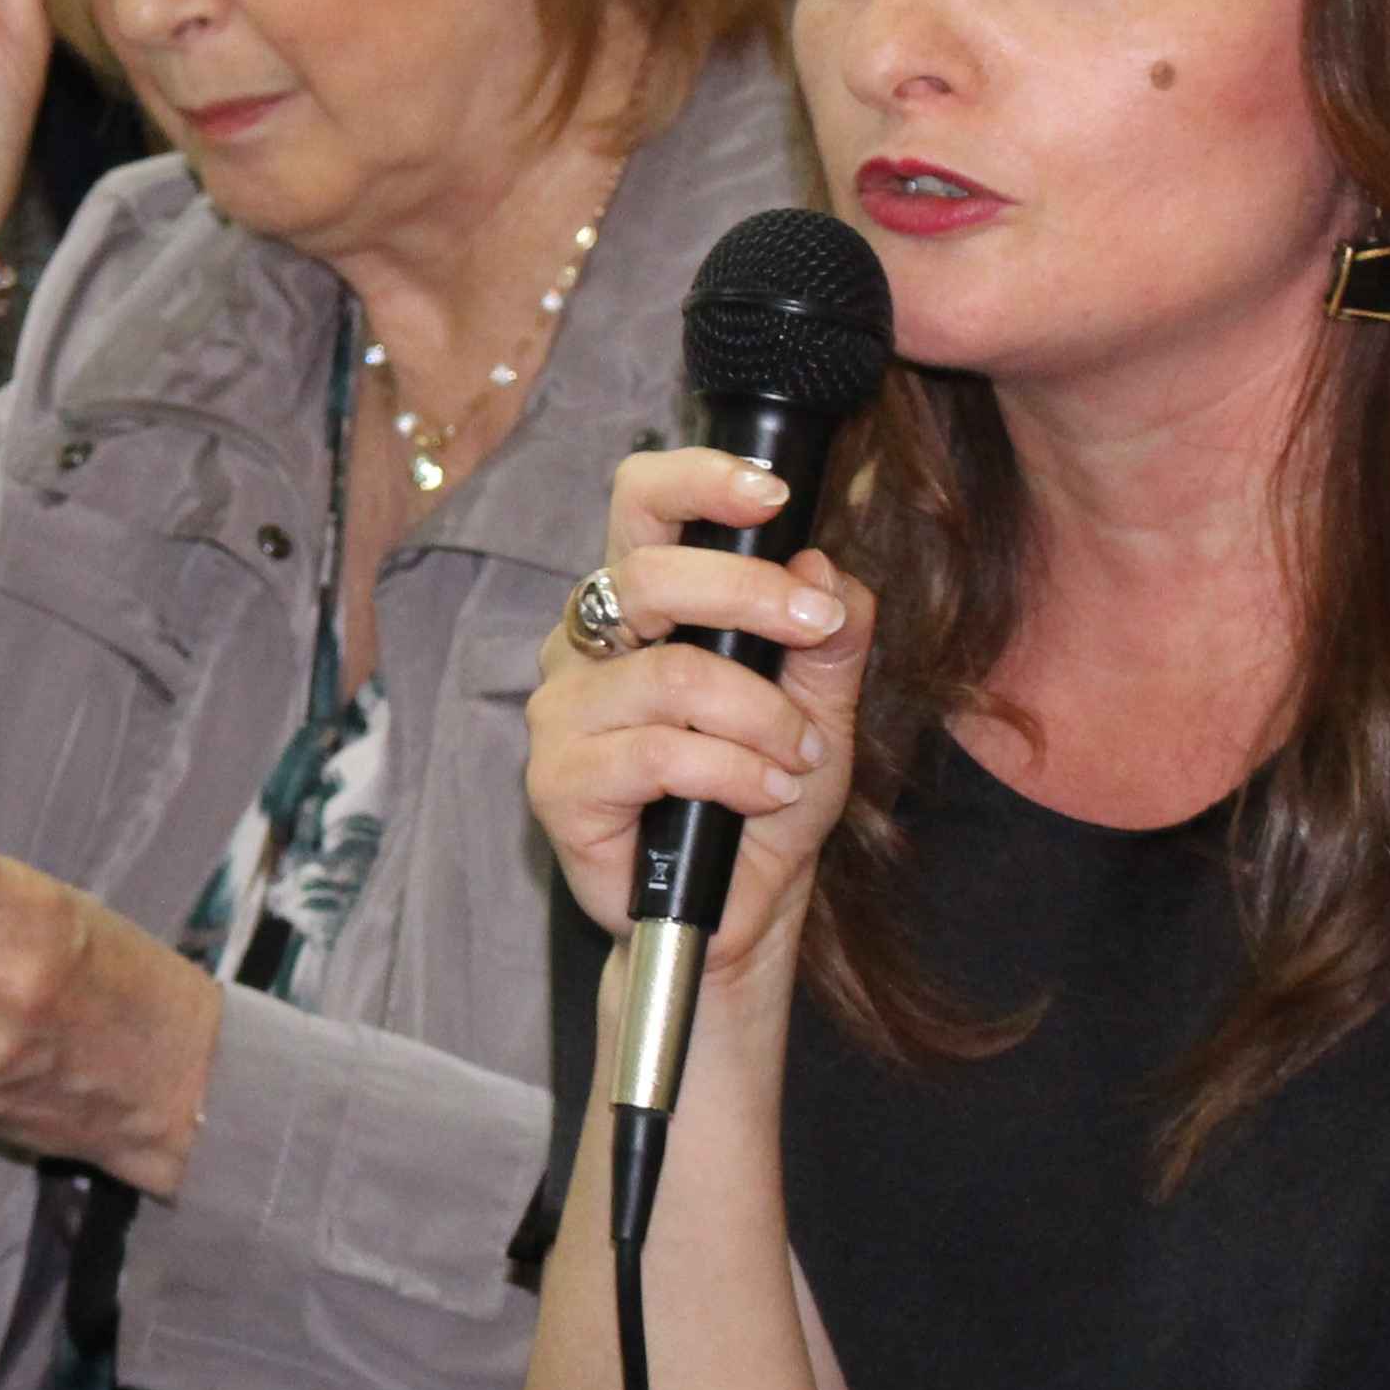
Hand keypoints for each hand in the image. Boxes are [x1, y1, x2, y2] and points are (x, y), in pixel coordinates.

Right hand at [523, 447, 876, 987]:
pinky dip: (730, 772)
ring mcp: (562, 714)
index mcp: (641, 605)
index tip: (773, 495)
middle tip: (818, 628)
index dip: (697, 481)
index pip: (640, 504)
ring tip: (799, 759)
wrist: (739, 907)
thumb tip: (822, 567)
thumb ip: (833, 635)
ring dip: (760, 716)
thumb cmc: (765, 795)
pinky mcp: (557, 783)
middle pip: (646, 576)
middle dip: (751, 595)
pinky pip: (653, 755)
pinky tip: (764, 794)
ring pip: (668, 677)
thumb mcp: (824, 705)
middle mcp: (586, 646)